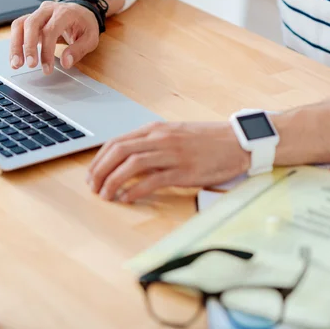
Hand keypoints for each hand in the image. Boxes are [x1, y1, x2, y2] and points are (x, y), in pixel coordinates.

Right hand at [10, 1, 99, 74]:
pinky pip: (18, 29)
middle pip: (31, 24)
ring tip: (16, 64)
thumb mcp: (91, 37)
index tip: (47, 68)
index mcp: (64, 12)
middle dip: (28, 46)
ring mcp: (37, 13)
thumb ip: (79, 50)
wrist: (80, 9)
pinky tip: (15, 59)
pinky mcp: (30, 19)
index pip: (50, 30)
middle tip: (30, 65)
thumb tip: (66, 63)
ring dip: (15, 46)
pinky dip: (15, 45)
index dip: (47, 50)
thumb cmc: (84, 24)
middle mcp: (48, 10)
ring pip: (19, 24)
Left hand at [87, 122, 250, 201]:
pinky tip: (127, 199)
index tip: (91, 175)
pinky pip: (153, 180)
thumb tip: (126, 160)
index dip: (98, 160)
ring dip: (113, 181)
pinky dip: (135, 190)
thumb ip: (150, 144)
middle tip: (93, 187)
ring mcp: (172, 153)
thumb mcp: (173, 135)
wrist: (238, 142)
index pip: (116, 142)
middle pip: (118, 151)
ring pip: (131, 164)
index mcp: (155, 129)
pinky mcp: (184, 170)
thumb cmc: (205, 141)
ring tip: (105, 195)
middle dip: (100, 171)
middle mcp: (160, 138)